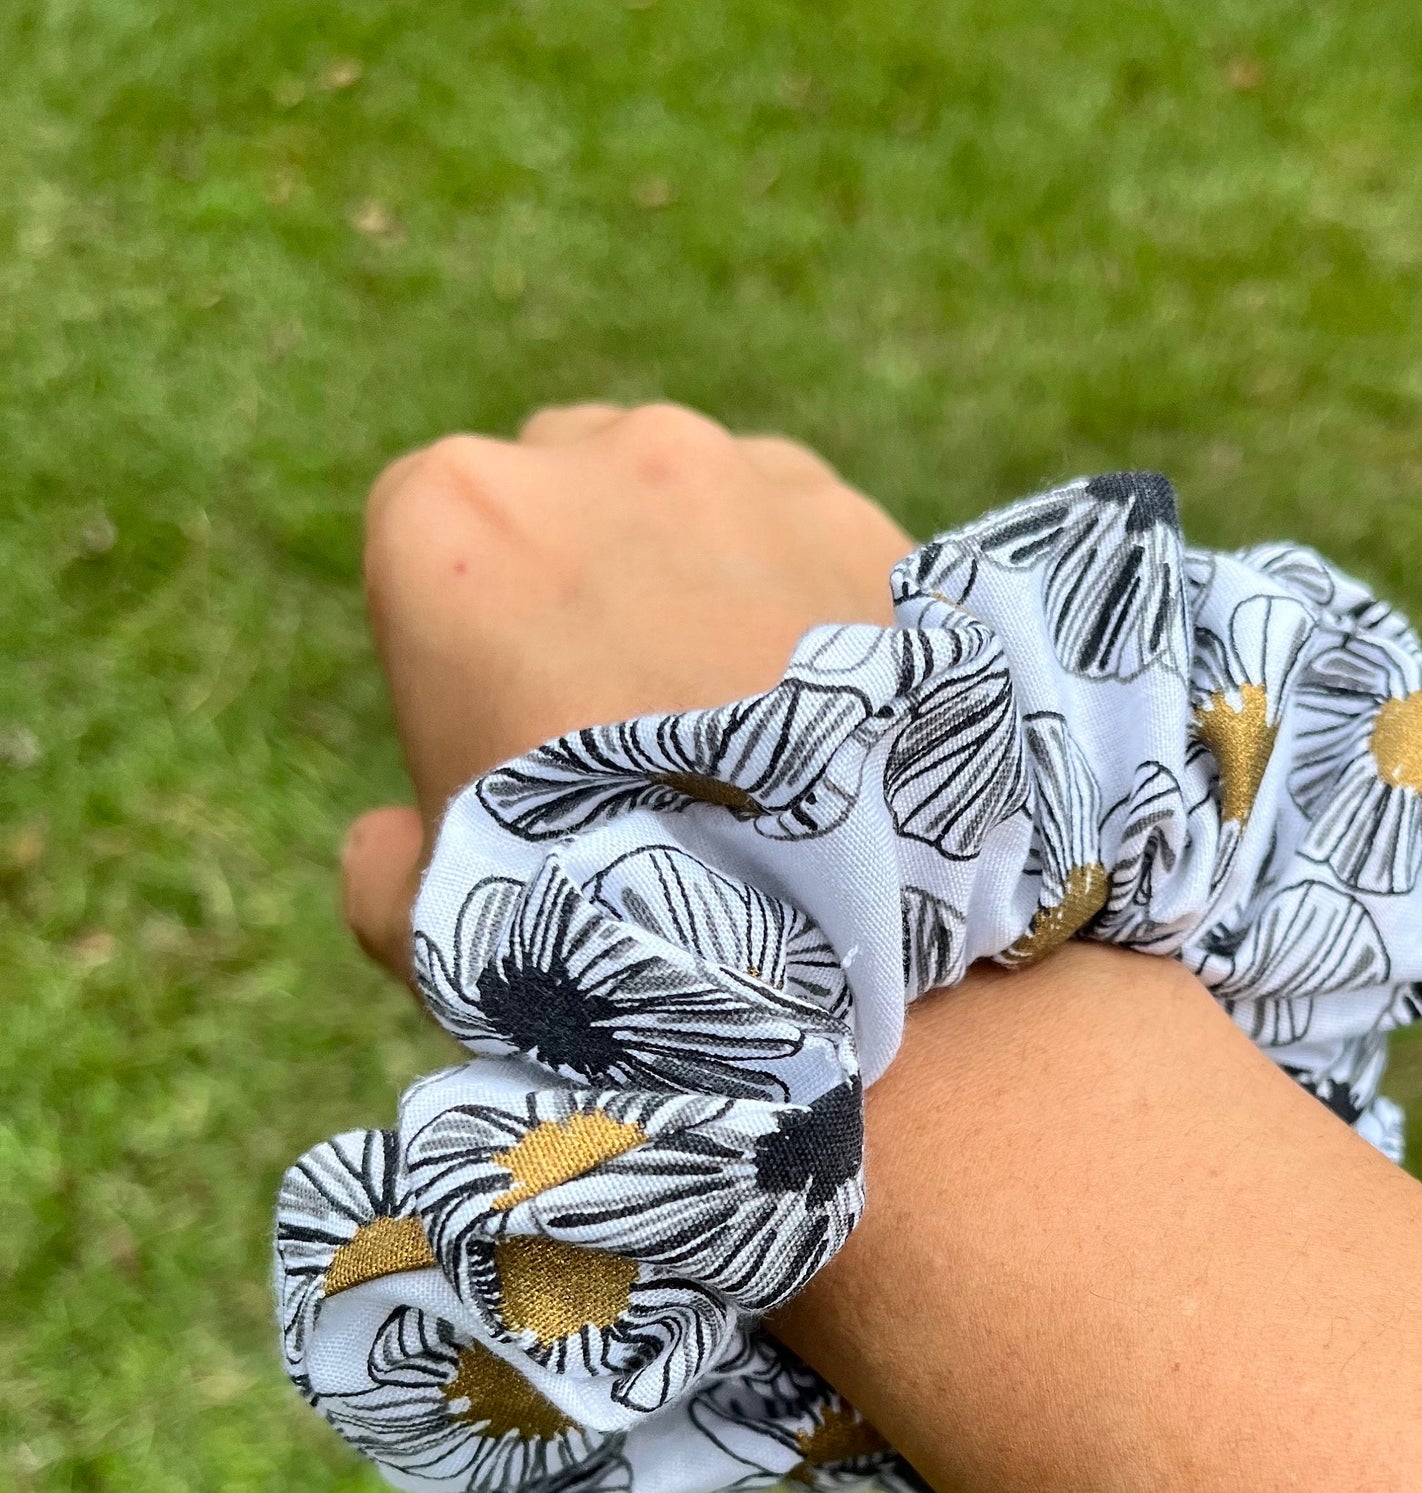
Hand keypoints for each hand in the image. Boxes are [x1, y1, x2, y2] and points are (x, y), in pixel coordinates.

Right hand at [341, 402, 911, 981]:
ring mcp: (746, 472)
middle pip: (565, 492)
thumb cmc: (602, 914)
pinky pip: (809, 537)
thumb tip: (392, 843)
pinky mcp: (859, 517)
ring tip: (747, 725)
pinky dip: (808, 599)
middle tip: (632, 725)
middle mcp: (600, 455)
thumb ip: (386, 859)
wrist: (829, 933)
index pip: (423, 542)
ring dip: (703, 580)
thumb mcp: (432, 918)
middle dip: (583, 580)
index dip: (465, 641)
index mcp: (449, 522)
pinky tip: (829, 714)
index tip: (511, 725)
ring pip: (698, 501)